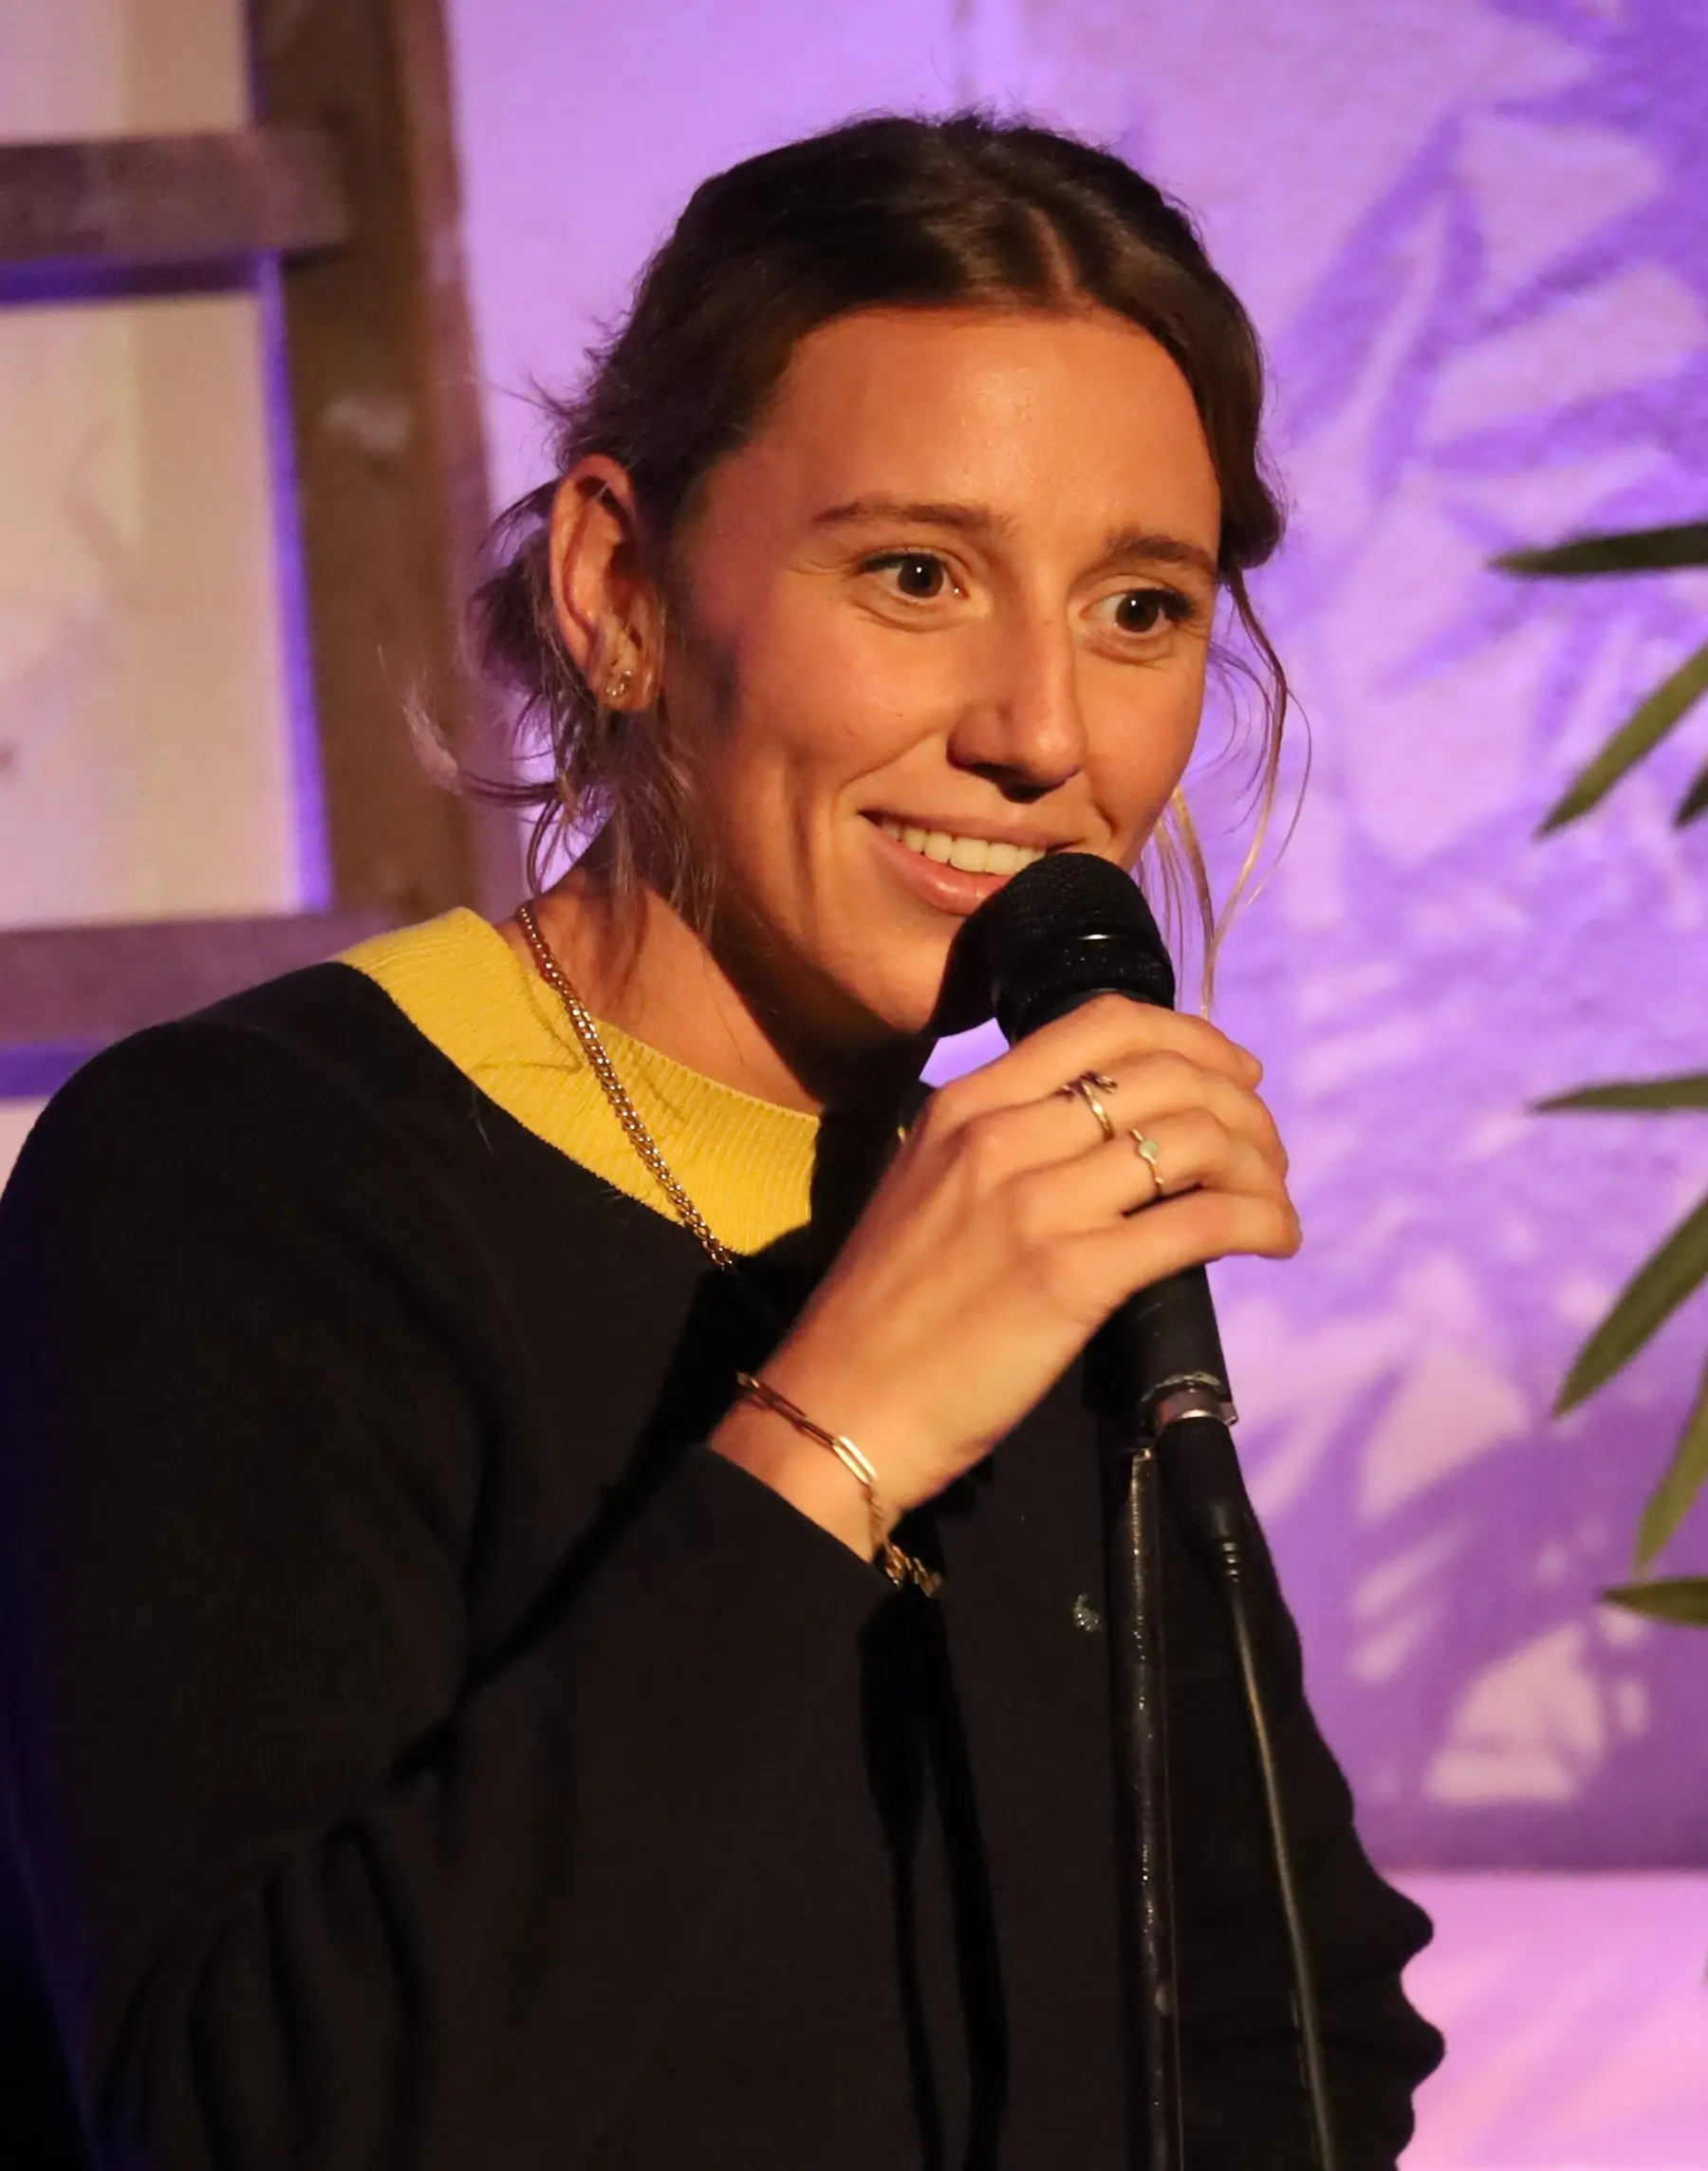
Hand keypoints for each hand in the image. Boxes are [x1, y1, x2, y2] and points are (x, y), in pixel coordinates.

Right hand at [710, 994, 1299, 1557]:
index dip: (1191, 1035)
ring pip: (1195, 1139)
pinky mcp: (1071, 1277)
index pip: (1103, 1022)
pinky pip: (1200, 1222)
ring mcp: (1036, 1204)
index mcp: (965, 1105)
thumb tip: (1112, 1136)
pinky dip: (1260, 1221)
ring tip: (1271, 1201)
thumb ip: (1004, 1144)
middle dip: (1242, 1107)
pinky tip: (1274, 1240)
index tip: (1231, 1073)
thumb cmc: (884, 1313)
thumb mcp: (925, 1187)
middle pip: (1166, 1074)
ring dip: (1260, 1165)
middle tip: (1266, 1151)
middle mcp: (1001, 1135)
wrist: (841, 1406)